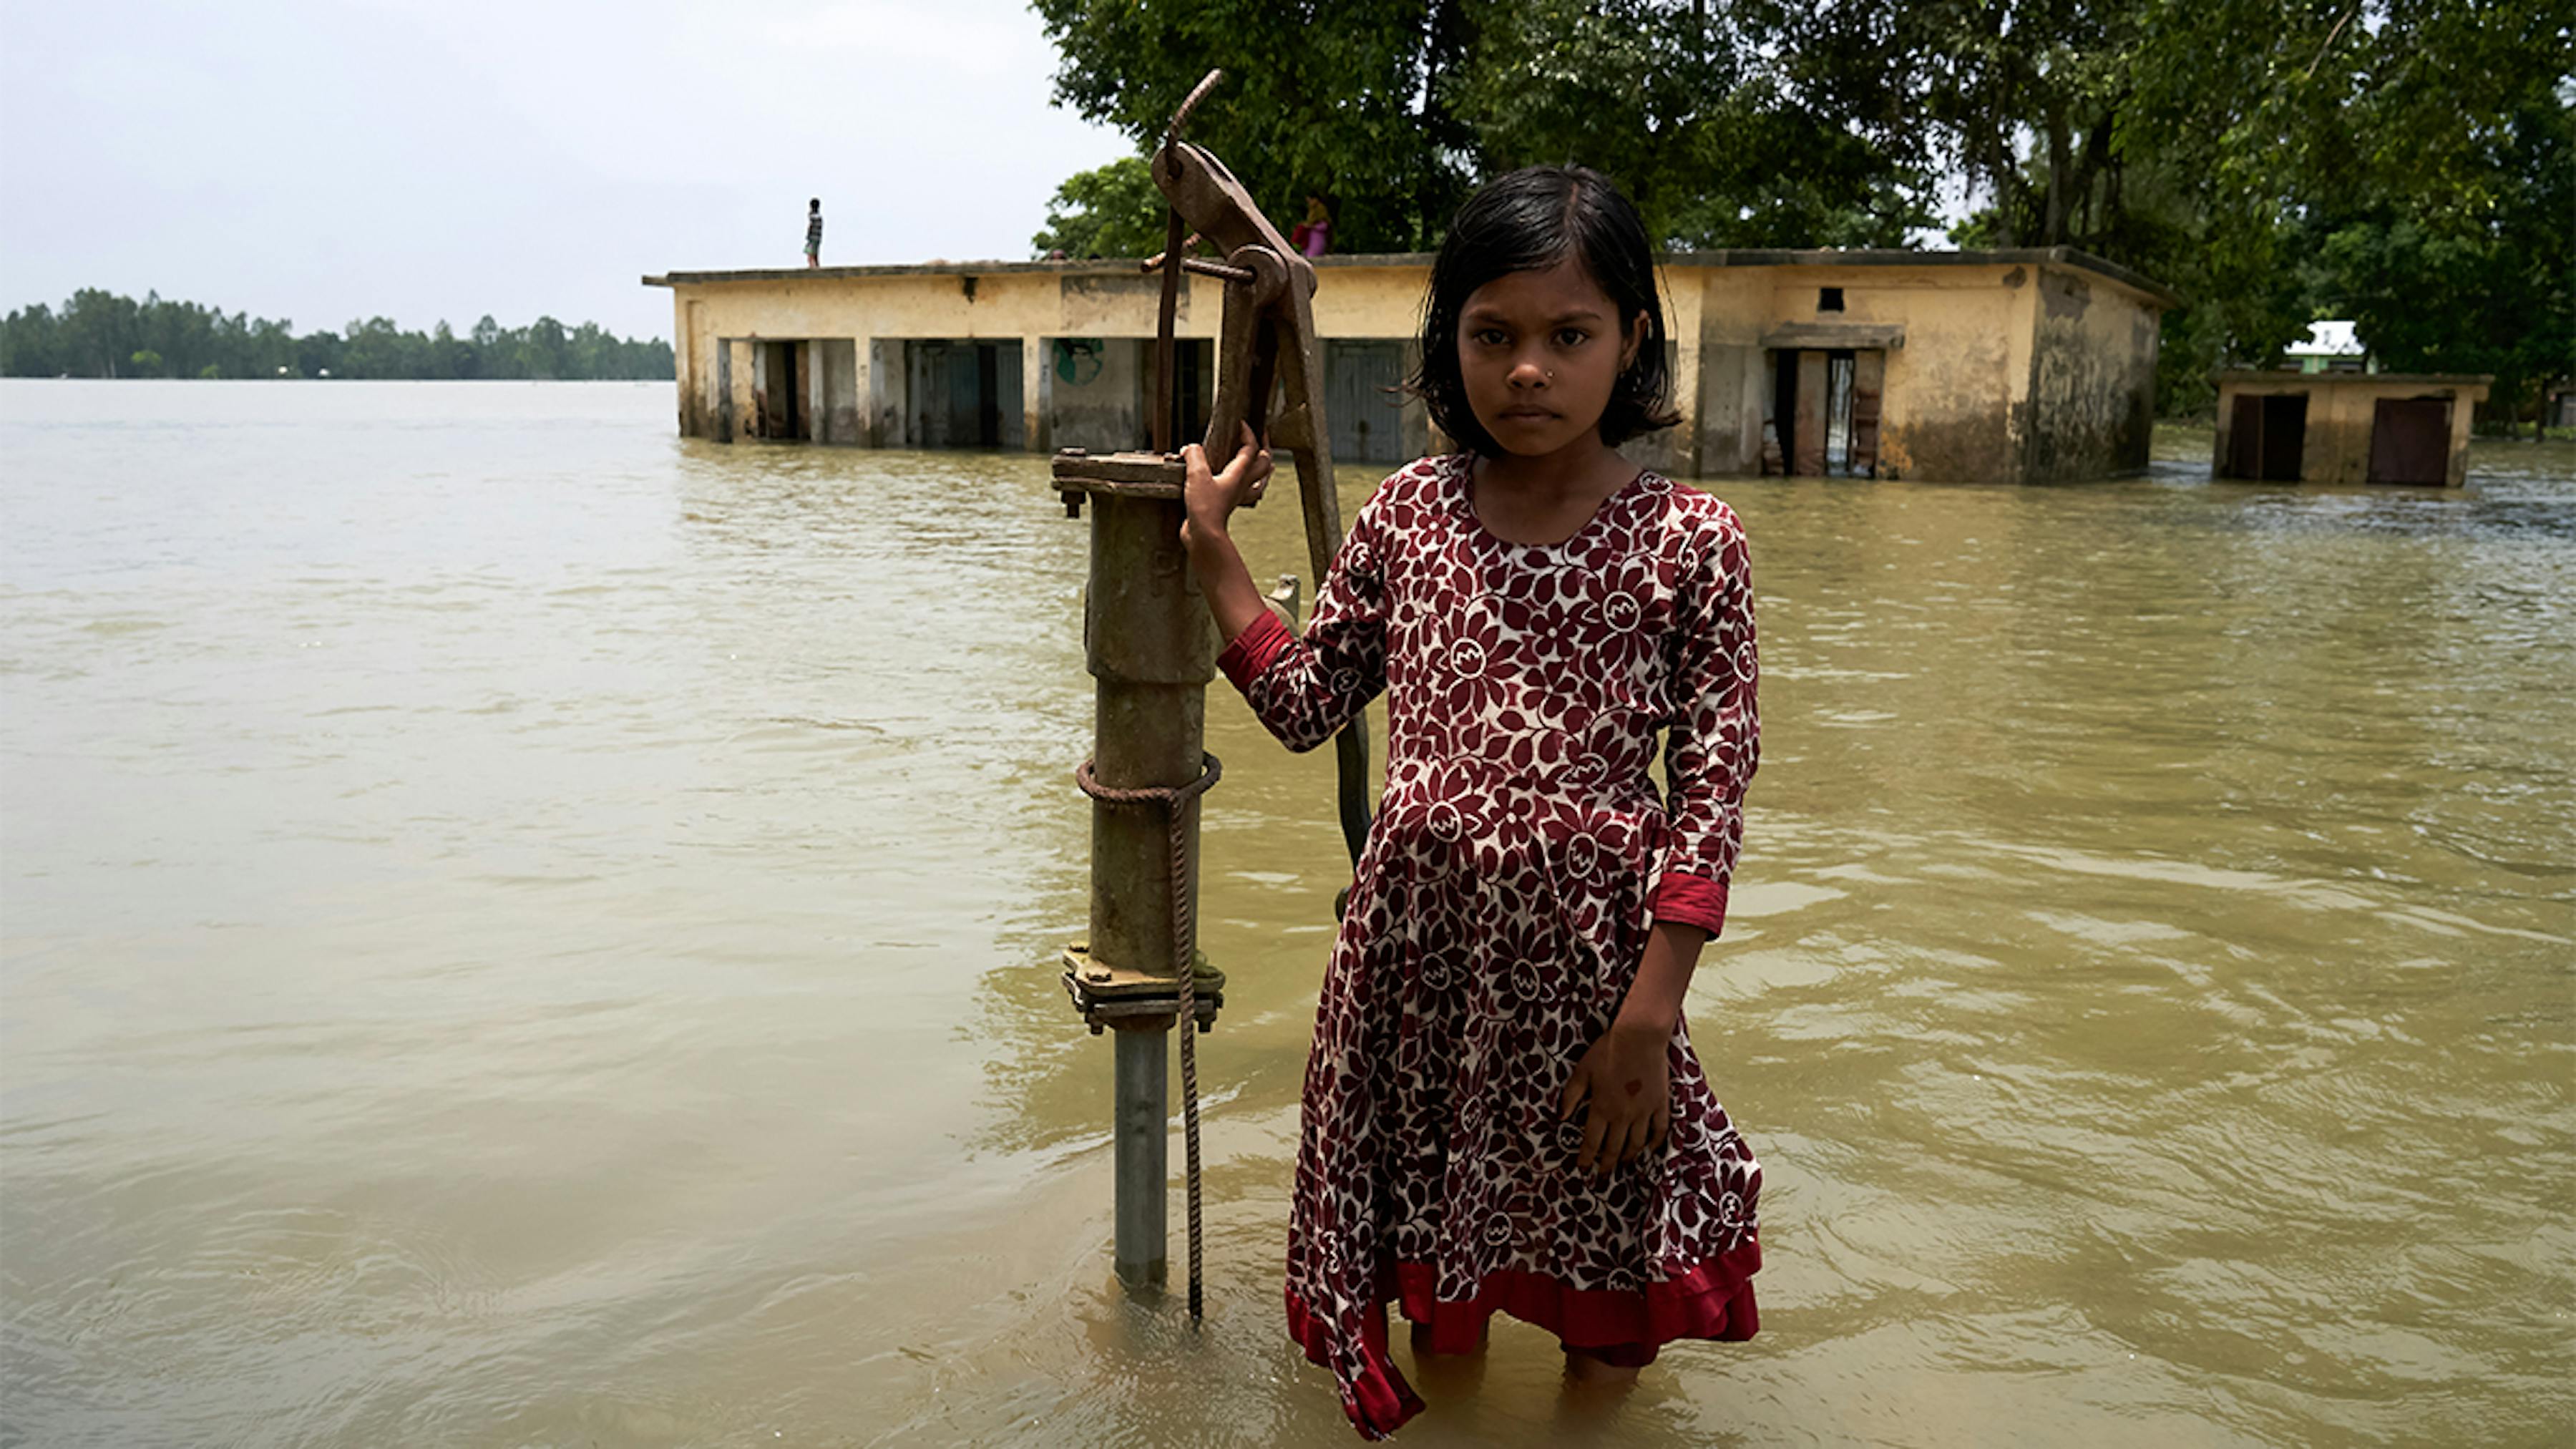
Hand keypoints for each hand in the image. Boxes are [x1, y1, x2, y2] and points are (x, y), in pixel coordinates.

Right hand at [1180, 423, 1271, 539]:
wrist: (1203, 534)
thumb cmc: (1204, 507)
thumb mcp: (1196, 475)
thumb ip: (1194, 456)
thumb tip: (1190, 448)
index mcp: (1239, 473)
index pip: (1250, 448)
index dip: (1248, 433)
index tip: (1242, 423)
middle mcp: (1243, 484)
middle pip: (1264, 464)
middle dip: (1265, 448)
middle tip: (1263, 436)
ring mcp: (1238, 496)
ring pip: (1260, 480)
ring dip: (1264, 469)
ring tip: (1264, 460)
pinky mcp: (1229, 506)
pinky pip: (1247, 494)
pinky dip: (1250, 487)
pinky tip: (1244, 486)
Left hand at [1559, 1017, 1671, 1176]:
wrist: (1638, 1037)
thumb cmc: (1607, 1051)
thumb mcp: (1582, 1071)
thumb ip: (1571, 1095)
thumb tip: (1561, 1117)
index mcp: (1601, 1108)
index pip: (1592, 1141)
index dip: (1586, 1158)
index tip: (1583, 1168)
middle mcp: (1622, 1115)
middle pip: (1614, 1148)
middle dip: (1606, 1164)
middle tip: (1602, 1174)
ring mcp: (1643, 1111)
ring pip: (1636, 1143)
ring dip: (1629, 1156)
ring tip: (1624, 1163)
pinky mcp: (1660, 1104)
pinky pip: (1659, 1129)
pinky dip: (1655, 1142)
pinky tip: (1650, 1149)